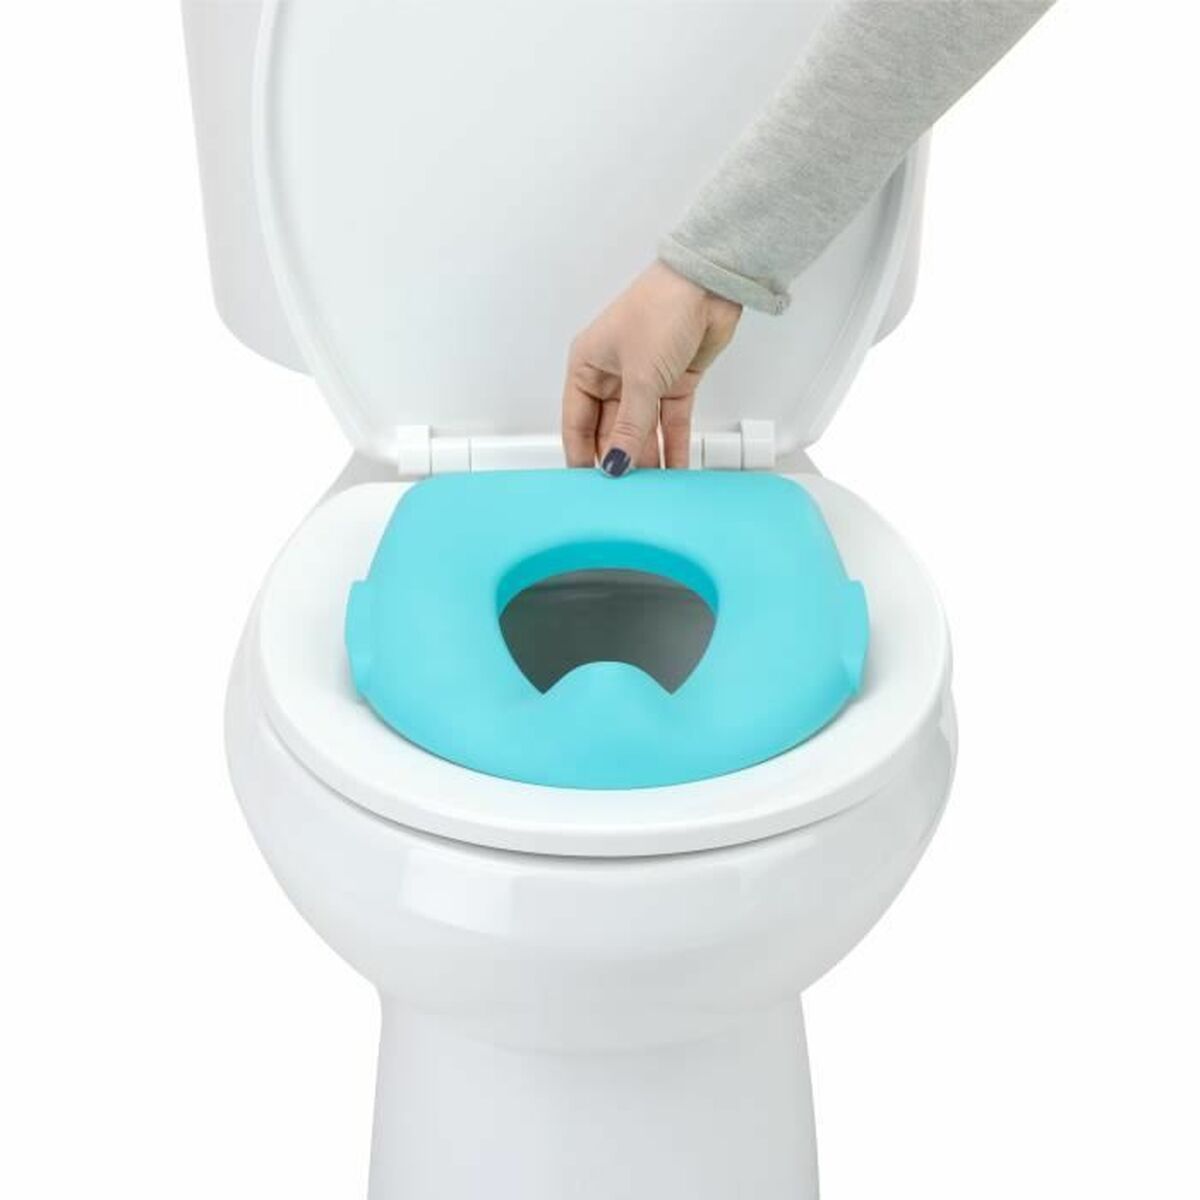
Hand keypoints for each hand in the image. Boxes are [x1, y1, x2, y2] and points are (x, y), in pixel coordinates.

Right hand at [561, 262, 741, 475]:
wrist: (709, 285)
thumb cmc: (660, 309)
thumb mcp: (640, 376)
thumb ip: (631, 426)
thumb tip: (617, 463)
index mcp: (587, 366)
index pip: (577, 423)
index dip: (582, 456)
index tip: (590, 488)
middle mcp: (612, 375)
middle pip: (611, 431)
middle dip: (618, 461)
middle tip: (624, 493)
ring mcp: (644, 380)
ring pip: (641, 430)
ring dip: (647, 458)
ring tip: (650, 489)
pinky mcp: (674, 382)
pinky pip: (669, 423)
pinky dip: (673, 446)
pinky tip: (674, 471)